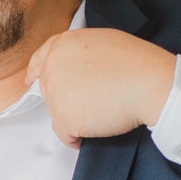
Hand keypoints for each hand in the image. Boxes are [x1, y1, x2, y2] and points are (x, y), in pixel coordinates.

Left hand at [23, 28, 176, 148]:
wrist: (150, 83)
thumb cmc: (136, 62)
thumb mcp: (102, 41)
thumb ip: (79, 52)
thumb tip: (72, 66)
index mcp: (62, 45)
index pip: (40, 59)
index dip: (35, 72)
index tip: (30, 80)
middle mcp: (52, 67)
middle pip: (49, 90)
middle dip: (67, 98)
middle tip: (94, 100)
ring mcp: (55, 94)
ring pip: (58, 113)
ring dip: (76, 117)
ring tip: (102, 110)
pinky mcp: (64, 118)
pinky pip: (66, 135)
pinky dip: (78, 138)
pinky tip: (96, 130)